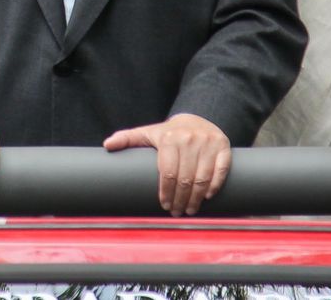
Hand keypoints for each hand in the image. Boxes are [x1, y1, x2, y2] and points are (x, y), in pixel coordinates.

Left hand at [104, 113, 230, 215]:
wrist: (197, 118)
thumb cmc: (169, 133)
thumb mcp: (148, 133)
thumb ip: (127, 138)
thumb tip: (107, 145)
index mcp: (170, 138)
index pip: (167, 172)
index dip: (166, 192)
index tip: (165, 205)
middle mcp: (190, 139)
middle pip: (185, 179)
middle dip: (181, 200)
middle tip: (177, 212)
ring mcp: (209, 143)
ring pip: (203, 178)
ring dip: (197, 198)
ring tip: (190, 210)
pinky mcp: (224, 147)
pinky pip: (221, 170)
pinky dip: (215, 185)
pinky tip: (207, 197)